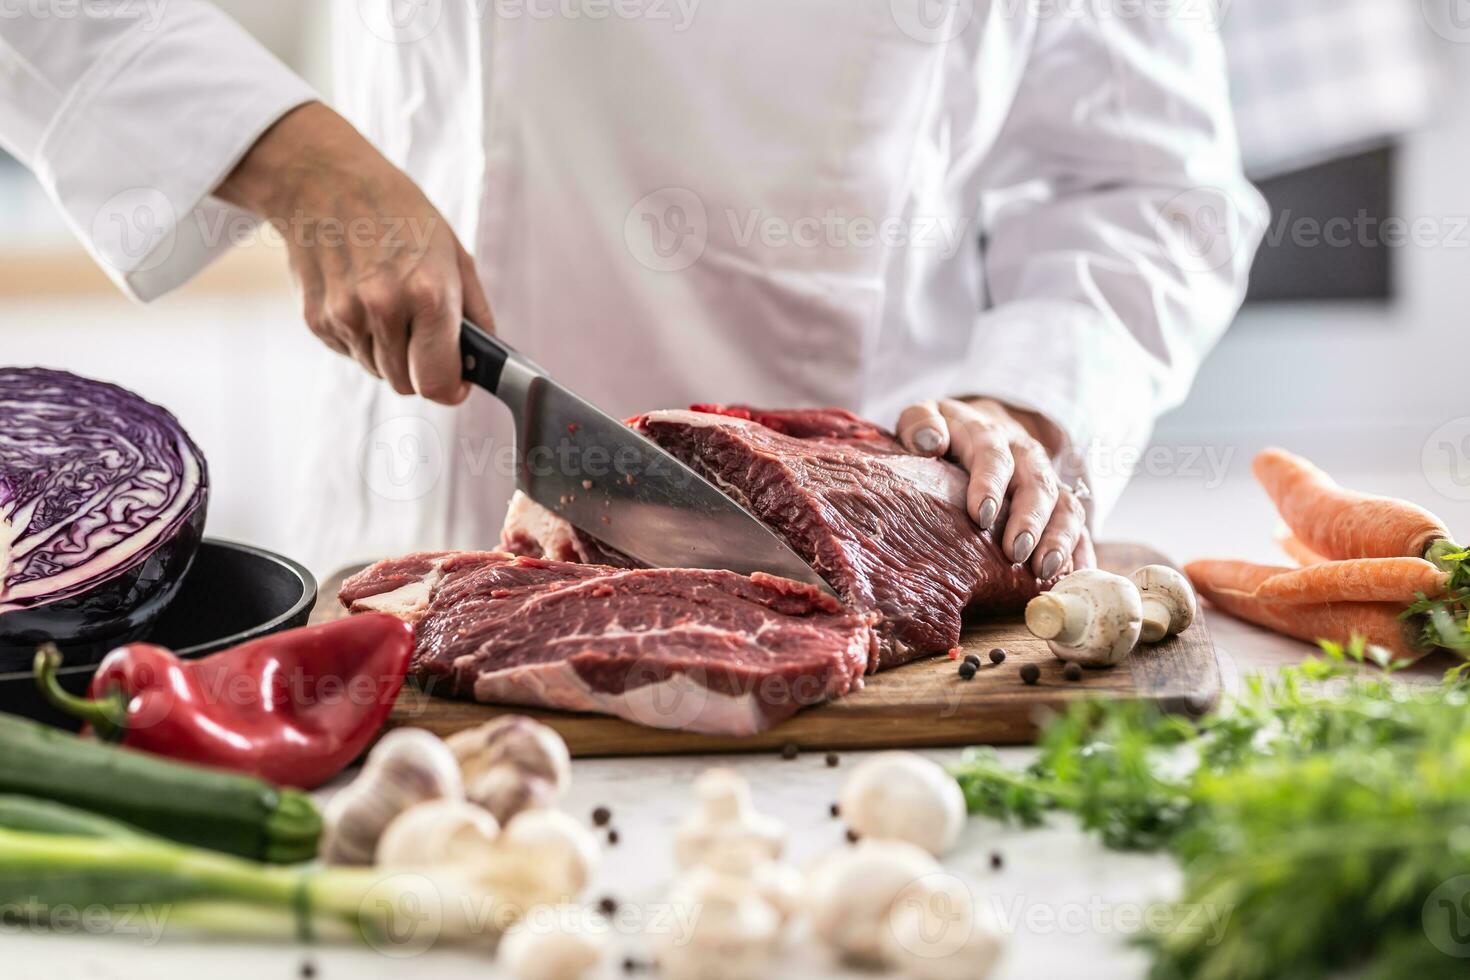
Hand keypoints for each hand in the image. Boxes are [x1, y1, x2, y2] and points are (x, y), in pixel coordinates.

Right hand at [216, 102, 493, 403]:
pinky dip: (360, 338)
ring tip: (389, 304)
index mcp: (427, 294)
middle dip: (420, 368)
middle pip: (406, 385)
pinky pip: (349, 352)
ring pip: (377, 371)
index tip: (455, 383)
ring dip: (389, 352)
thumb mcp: (454, 254)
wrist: (324, 182)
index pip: (436, 384)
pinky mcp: (315, 320)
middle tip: (423, 334)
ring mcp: (343, 316)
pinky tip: (360, 297)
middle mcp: (382, 309)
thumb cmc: (398, 214)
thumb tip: (481, 364)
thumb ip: (475, 315)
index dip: (450, 390)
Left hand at [896, 398, 1091, 578]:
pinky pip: (1079, 525)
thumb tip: (930, 441)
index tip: (981, 515)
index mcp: (987, 433)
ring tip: (1046, 570)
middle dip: (1030, 518)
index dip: (989, 482)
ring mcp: (1046, 479)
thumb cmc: (946, 432)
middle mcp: (1024, 455)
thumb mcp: (925, 415)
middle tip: (1018, 552)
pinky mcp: (1058, 503)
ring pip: (1065, 504)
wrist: (985, 424)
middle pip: (1037, 482)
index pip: (992, 453)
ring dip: (1060, 538)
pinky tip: (1074, 577)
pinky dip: (1081, 550)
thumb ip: (920, 423)